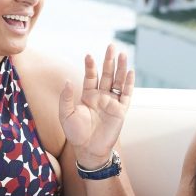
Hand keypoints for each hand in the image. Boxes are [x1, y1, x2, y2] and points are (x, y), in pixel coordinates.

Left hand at [59, 45, 134, 167]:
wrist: (89, 150)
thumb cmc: (76, 134)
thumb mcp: (66, 115)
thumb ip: (66, 98)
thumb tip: (67, 81)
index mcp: (88, 96)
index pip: (91, 76)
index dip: (90, 66)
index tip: (89, 55)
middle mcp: (101, 97)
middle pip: (106, 74)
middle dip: (109, 60)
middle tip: (111, 45)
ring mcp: (112, 102)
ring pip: (117, 81)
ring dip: (120, 68)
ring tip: (122, 54)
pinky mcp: (121, 110)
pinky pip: (126, 94)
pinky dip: (129, 83)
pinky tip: (130, 71)